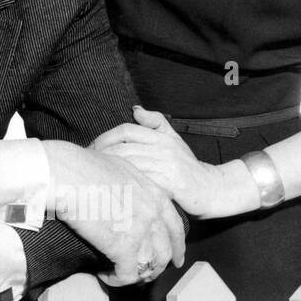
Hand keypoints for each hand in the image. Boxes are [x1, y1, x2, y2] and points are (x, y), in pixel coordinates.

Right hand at [44, 140, 185, 285]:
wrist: (64, 173)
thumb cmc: (79, 165)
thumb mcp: (116, 166)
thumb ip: (128, 184)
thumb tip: (120, 193)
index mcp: (153, 192)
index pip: (175, 226)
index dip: (176, 245)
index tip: (175, 258)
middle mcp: (152, 212)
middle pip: (166, 250)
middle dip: (158, 267)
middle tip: (148, 276)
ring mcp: (140, 230)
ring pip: (150, 265)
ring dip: (136, 275)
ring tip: (121, 276)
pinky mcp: (122, 247)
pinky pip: (127, 274)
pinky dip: (115, 279)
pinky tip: (103, 275)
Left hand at [94, 107, 258, 218]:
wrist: (214, 190)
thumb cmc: (188, 168)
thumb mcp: (173, 141)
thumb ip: (156, 123)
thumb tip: (136, 109)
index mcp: (161, 136)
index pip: (125, 131)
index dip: (105, 139)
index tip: (91, 150)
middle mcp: (163, 148)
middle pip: (123, 148)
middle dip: (101, 156)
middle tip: (86, 166)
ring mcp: (167, 165)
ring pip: (129, 164)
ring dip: (109, 171)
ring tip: (95, 178)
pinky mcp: (171, 184)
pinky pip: (142, 182)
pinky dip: (126, 185)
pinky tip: (114, 191)